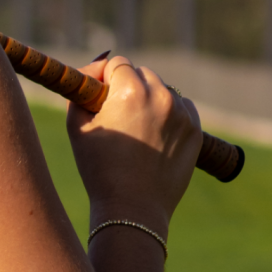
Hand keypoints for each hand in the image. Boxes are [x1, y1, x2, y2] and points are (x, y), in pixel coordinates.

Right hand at [66, 56, 202, 232]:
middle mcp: (161, 96)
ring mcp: (182, 113)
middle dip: (126, 85)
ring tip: (134, 126)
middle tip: (114, 111)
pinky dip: (168, 113)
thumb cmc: (99, 168)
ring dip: (148, 98)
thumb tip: (89, 76)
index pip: (117, 63)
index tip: (97, 92)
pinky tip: (153, 133)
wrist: (132, 207)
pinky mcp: (195, 130)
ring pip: (162, 89)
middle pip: (142, 73)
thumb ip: (80, 93)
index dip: (103, 76)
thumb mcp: (77, 127)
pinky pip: (182, 107)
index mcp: (130, 91)